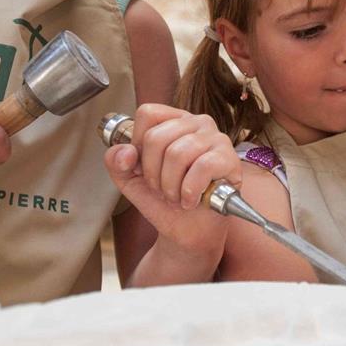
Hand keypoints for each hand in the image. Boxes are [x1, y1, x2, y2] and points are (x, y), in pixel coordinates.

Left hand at [103, 104, 237, 256]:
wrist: (187, 231)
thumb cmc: (164, 200)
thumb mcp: (129, 180)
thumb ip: (116, 161)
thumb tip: (126, 152)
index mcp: (174, 120)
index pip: (147, 114)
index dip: (138, 145)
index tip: (143, 167)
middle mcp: (197, 122)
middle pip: (157, 137)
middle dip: (152, 173)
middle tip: (162, 189)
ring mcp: (216, 138)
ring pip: (177, 153)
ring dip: (170, 186)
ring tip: (176, 196)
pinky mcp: (229, 159)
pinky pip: (202, 166)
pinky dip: (190, 191)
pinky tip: (191, 201)